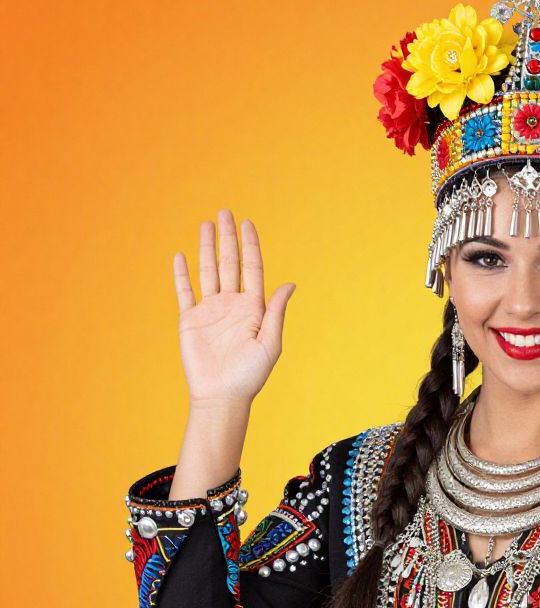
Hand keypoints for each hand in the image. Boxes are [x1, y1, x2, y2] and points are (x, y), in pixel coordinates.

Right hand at [172, 209, 294, 406]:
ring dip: (208, 248)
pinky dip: (182, 274)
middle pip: (230, 263)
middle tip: (225, 212)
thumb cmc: (250, 375)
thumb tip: (289, 284)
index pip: (252, 268)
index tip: (248, 223)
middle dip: (228, 238)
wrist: (222, 395)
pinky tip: (182, 255)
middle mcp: (232, 304)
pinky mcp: (190, 320)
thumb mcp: (271, 343)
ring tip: (207, 224)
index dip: (250, 245)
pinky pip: (184, 291)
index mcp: (254, 308)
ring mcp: (210, 310)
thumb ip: (276, 312)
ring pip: (208, 271)